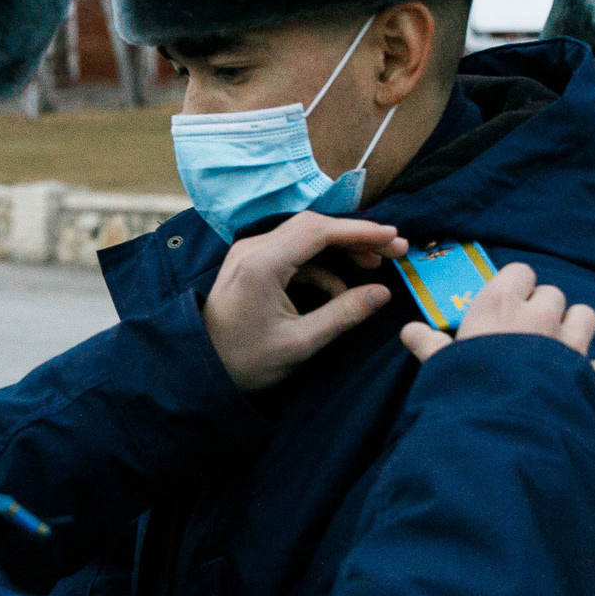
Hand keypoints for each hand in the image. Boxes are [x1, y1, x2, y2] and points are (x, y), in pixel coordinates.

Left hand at [202, 212, 406, 392]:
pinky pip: (294, 253)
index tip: (393, 237)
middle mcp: (253, 248)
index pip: (318, 231)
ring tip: (373, 268)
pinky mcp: (252, 263)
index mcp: (261, 264)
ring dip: (341, 249)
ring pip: (305, 237)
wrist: (201, 368)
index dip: (359, 231)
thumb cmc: (245, 361)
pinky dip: (321, 266)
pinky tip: (340, 291)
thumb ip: (342, 314)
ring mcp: (250, 253)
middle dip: (356, 237)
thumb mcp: (300, 343)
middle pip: (314, 227)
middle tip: (393, 251)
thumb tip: (382, 294)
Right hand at [399, 261, 594, 385]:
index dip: (514, 287)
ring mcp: (570, 344)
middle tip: (525, 331)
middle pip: (552, 293)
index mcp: (501, 304)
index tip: (504, 305)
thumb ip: (431, 345)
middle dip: (543, 308)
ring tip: (558, 346)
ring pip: (585, 316)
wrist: (508, 431)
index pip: (519, 272)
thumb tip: (409, 331)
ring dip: (574, 327)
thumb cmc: (468, 389)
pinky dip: (589, 371)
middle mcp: (540, 315)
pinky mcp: (589, 374)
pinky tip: (575, 383)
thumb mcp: (442, 366)